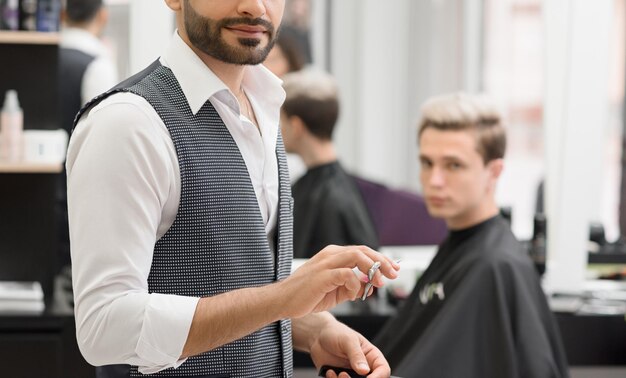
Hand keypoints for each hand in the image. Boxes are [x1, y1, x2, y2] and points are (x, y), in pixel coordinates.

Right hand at [278, 245, 398, 318]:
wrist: (283, 301)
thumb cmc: (306, 296)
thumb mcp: (336, 291)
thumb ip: (353, 286)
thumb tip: (370, 285)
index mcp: (334, 256)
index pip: (362, 251)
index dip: (380, 259)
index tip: (393, 269)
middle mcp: (330, 255)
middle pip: (363, 250)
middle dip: (382, 261)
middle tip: (393, 274)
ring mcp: (325, 263)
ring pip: (357, 256)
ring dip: (372, 268)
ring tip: (378, 282)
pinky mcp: (322, 275)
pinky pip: (346, 273)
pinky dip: (355, 283)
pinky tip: (354, 293)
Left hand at [311, 320, 389, 377]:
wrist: (317, 336)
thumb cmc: (336, 332)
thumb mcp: (348, 340)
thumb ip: (356, 355)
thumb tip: (364, 370)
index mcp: (371, 356)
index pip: (383, 370)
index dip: (378, 377)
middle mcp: (364, 368)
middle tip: (346, 376)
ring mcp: (352, 375)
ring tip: (339, 374)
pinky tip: (330, 372)